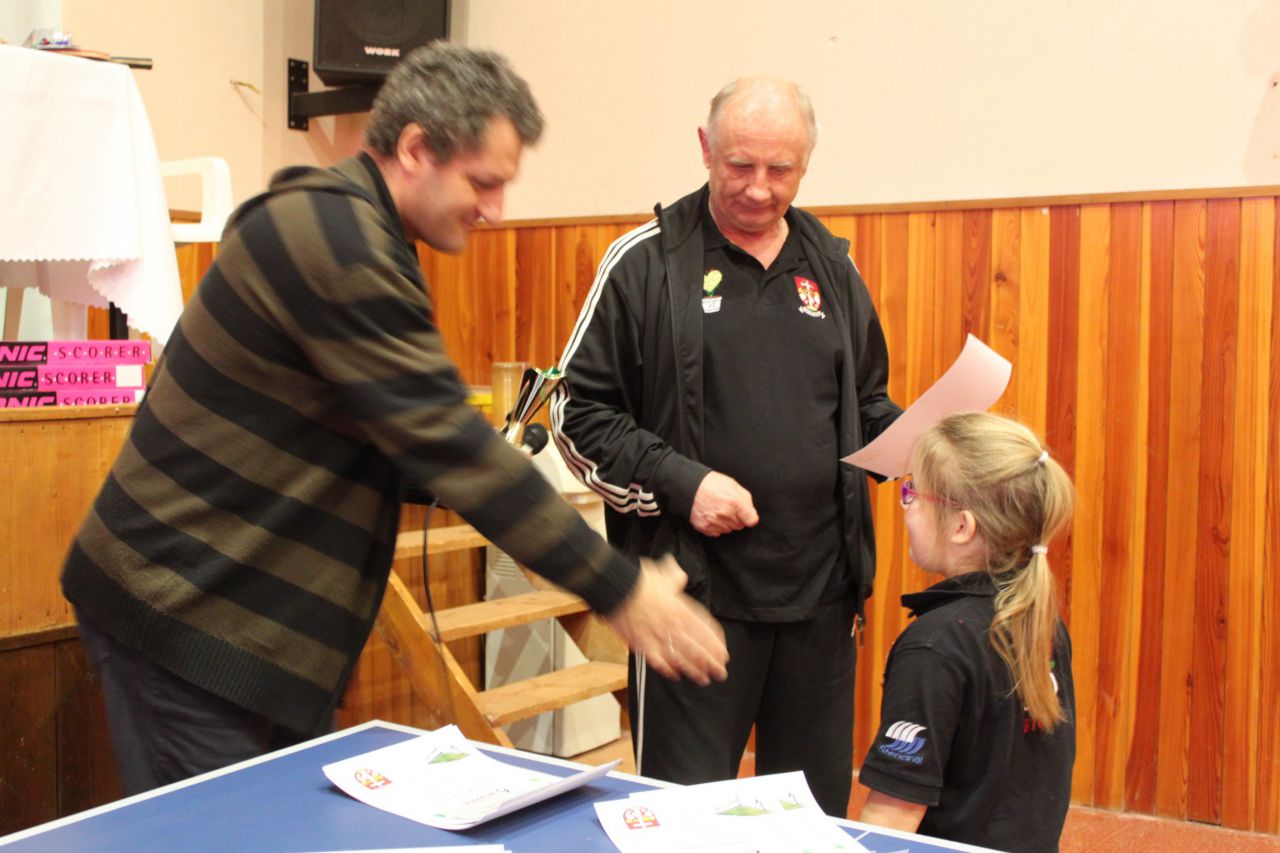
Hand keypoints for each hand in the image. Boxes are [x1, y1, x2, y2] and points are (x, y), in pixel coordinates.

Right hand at [606, 555, 728, 684]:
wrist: (618, 588)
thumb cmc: (641, 580)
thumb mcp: (664, 575)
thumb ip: (675, 578)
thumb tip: (680, 575)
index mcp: (682, 610)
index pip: (705, 631)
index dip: (716, 644)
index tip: (723, 654)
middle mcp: (674, 626)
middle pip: (698, 649)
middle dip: (711, 663)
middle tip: (721, 673)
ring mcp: (659, 637)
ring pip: (682, 659)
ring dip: (694, 671)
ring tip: (704, 680)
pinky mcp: (643, 644)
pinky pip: (658, 661)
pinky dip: (667, 670)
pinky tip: (675, 675)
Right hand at [689, 471, 757, 536]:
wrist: (689, 486)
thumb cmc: (712, 483)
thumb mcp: (733, 484)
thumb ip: (745, 499)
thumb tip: (751, 512)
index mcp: (735, 502)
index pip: (751, 520)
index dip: (749, 517)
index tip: (746, 515)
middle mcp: (725, 515)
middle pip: (739, 526)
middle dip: (736, 518)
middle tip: (727, 508)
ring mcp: (714, 522)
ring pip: (728, 530)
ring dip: (726, 523)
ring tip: (718, 510)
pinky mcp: (705, 528)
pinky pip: (716, 533)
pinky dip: (715, 527)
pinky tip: (711, 516)